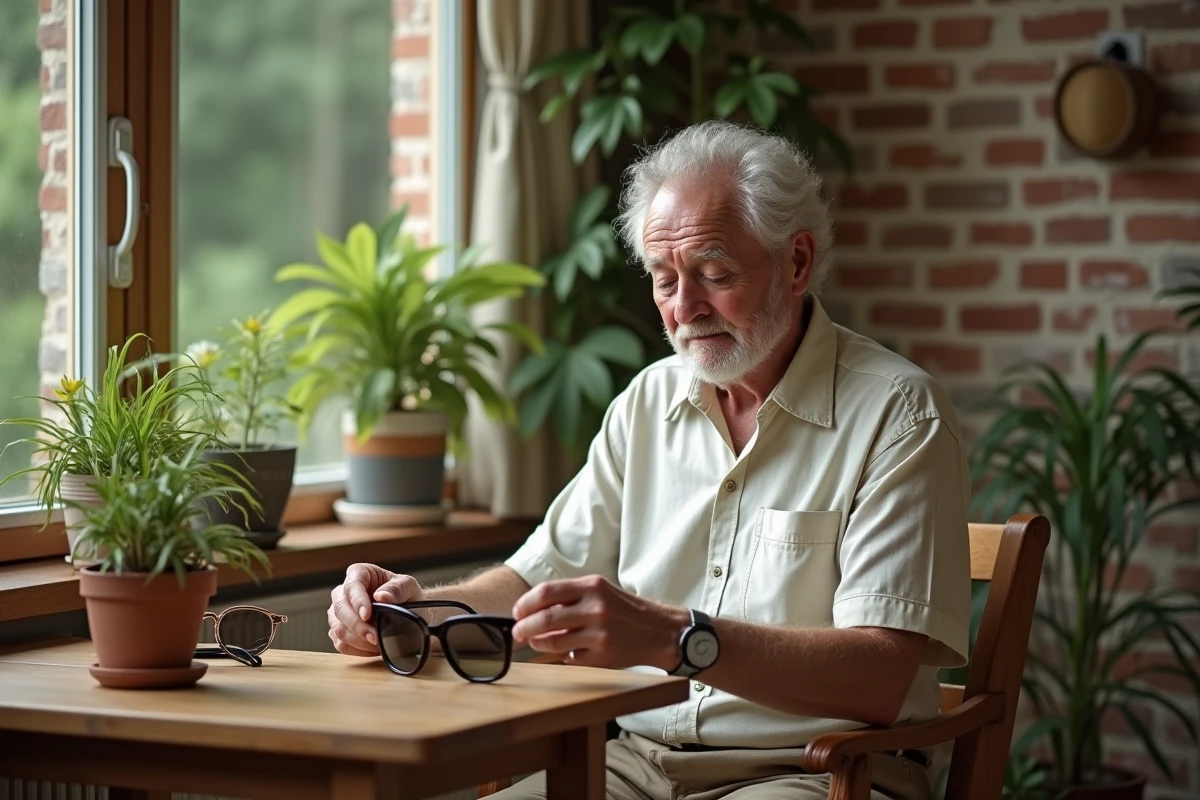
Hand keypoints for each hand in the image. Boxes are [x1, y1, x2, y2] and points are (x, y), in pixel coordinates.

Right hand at [328, 563, 426, 655]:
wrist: (408, 614)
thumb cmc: (406, 595)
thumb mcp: (409, 586)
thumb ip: (398, 588)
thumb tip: (382, 596)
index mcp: (359, 574)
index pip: (352, 586)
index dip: (357, 601)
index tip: (367, 615)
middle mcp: (343, 592)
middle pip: (340, 609)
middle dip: (358, 626)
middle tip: (375, 637)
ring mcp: (338, 613)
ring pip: (338, 629)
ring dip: (358, 640)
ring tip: (378, 643)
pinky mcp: (339, 631)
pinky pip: (340, 644)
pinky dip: (357, 649)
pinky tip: (372, 648)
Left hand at [510, 575, 687, 669]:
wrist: (659, 631)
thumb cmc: (624, 609)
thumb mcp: (600, 591)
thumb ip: (570, 597)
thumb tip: (532, 608)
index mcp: (593, 586)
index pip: (547, 592)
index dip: (525, 603)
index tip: (517, 612)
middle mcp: (596, 608)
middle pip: (545, 618)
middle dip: (523, 627)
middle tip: (517, 632)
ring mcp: (599, 634)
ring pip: (553, 641)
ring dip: (537, 643)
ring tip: (534, 642)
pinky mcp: (602, 656)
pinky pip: (569, 657)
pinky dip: (562, 655)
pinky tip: (565, 650)